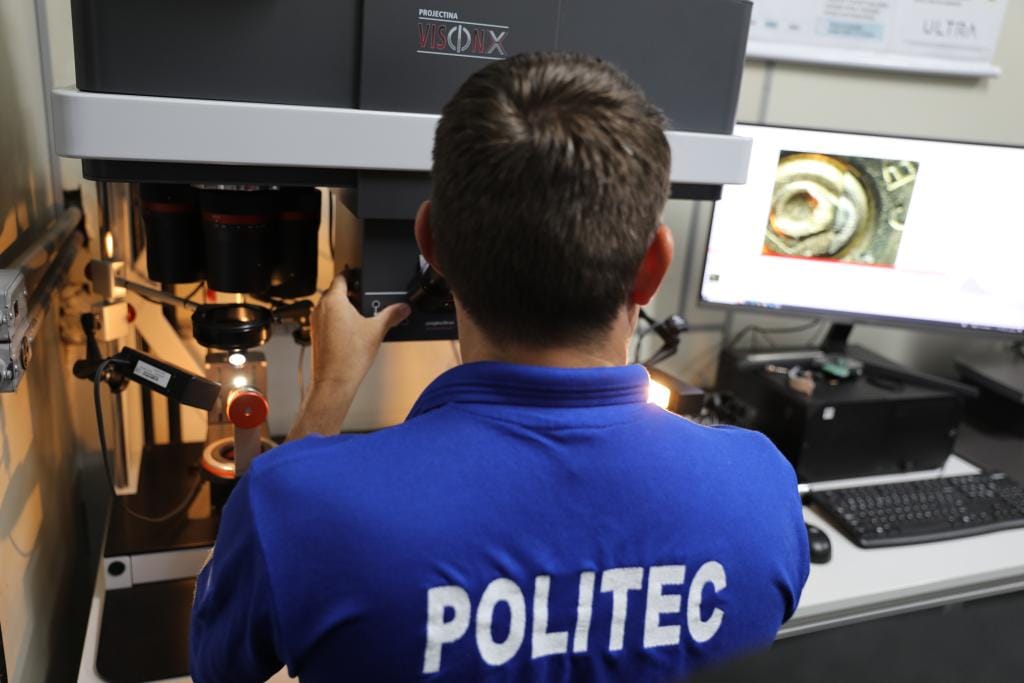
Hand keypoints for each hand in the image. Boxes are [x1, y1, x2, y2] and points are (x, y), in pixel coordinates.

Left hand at [287, 274, 409, 439]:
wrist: (335, 381)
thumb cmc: (350, 357)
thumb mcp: (377, 330)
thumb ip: (391, 315)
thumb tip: (403, 308)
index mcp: (333, 301)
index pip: (341, 278)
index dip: (352, 275)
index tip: (359, 276)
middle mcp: (321, 309)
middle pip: (335, 292)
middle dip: (350, 294)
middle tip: (366, 300)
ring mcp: (316, 323)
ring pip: (330, 307)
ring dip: (343, 308)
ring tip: (361, 318)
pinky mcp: (315, 336)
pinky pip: (327, 321)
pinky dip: (338, 322)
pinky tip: (352, 333)